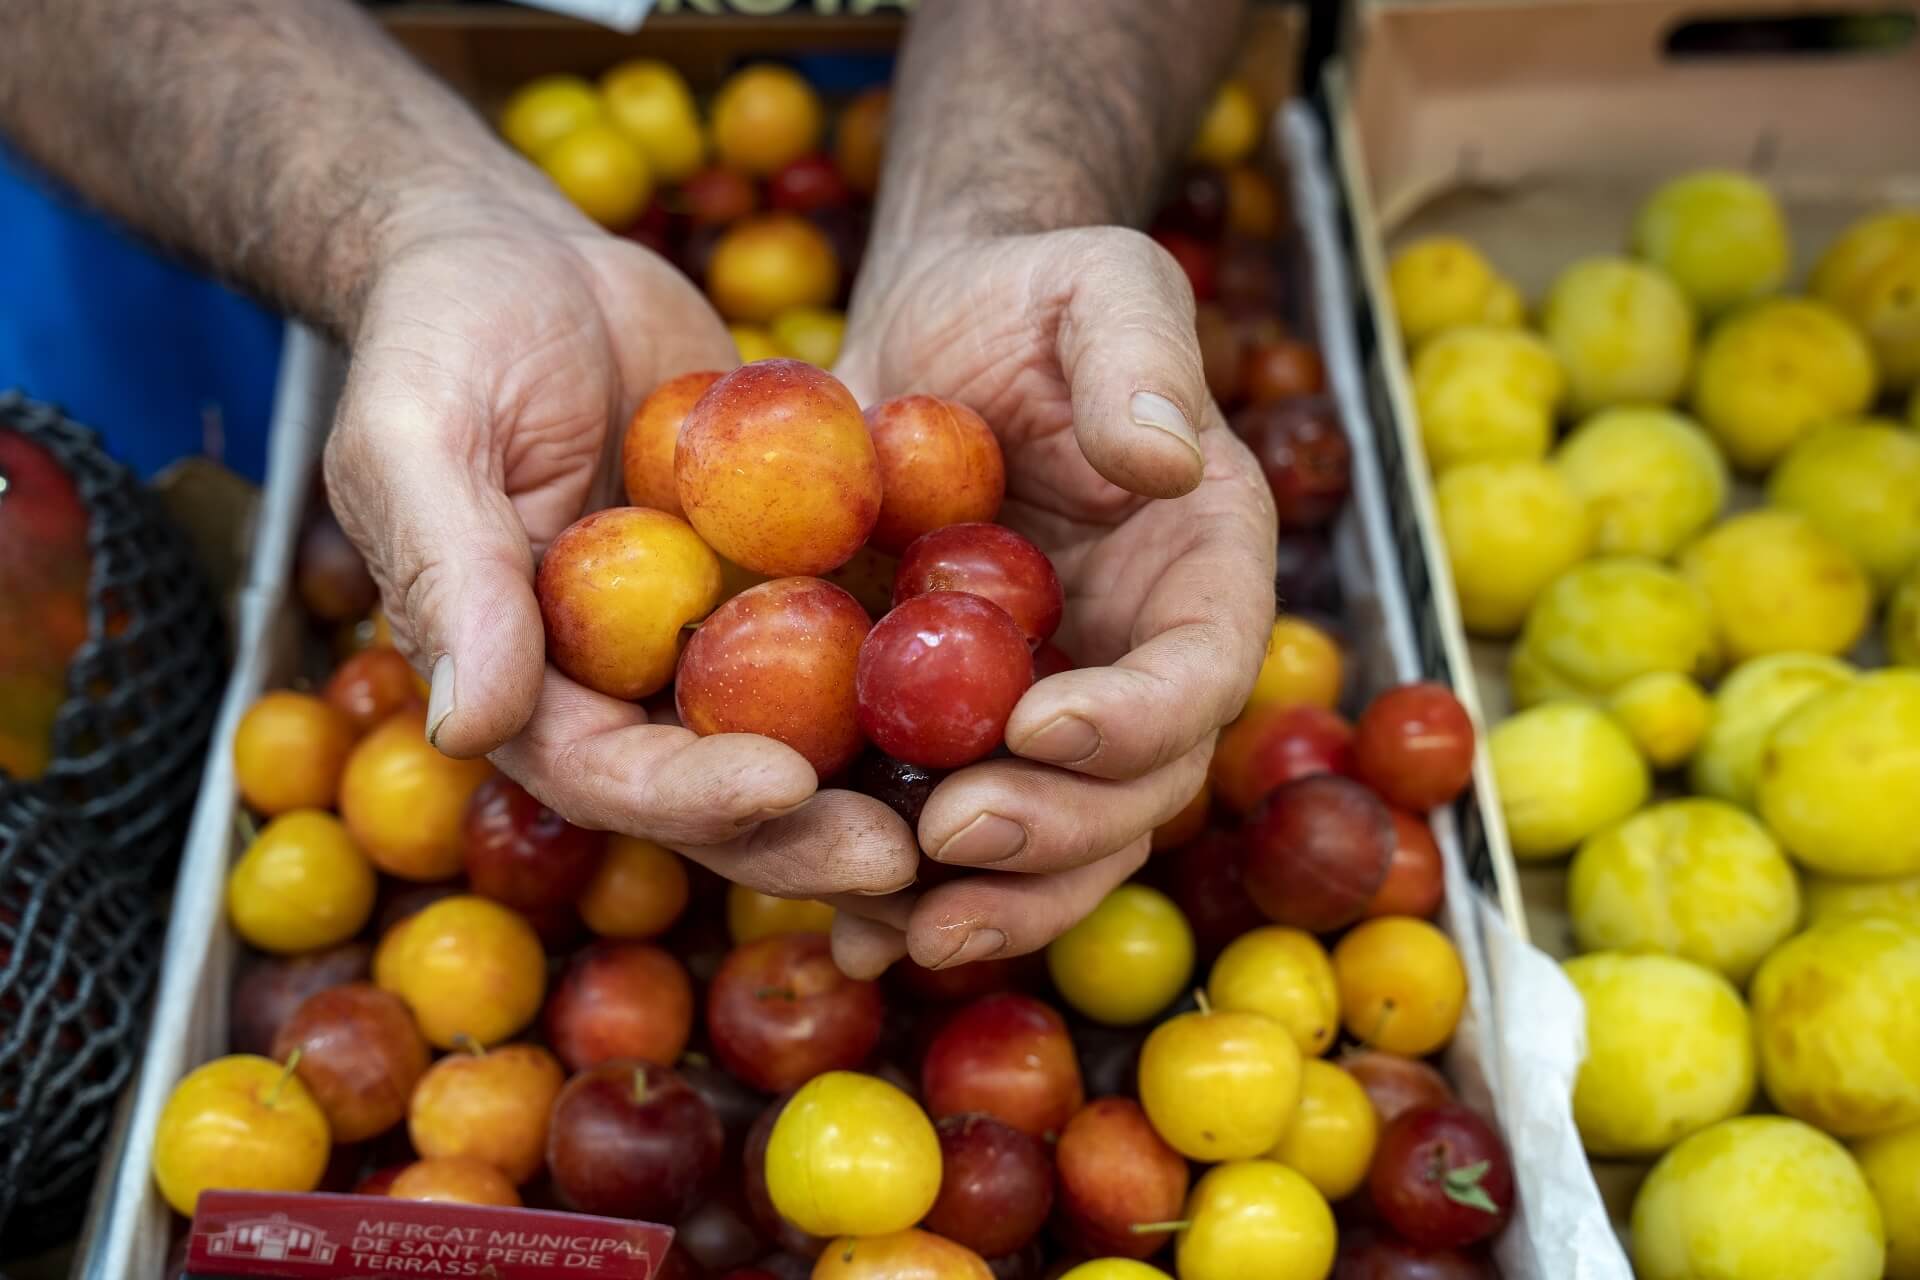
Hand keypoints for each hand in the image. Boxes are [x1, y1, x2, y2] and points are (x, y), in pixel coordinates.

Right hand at [324, 197, 918, 899]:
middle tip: (910, 846)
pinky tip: (1004, 675)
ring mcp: (707, 639)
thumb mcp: (420, 435)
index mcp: (527, 686)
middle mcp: (623, 685)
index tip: (785, 786)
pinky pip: (849, 633)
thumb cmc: (444, 336)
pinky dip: (914, 663)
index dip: (691, 797)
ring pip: (801, 734)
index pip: (608, 774)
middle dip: (809, 830)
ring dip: (880, 775)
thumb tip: (467, 726)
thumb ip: (447, 572)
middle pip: (718, 790)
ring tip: (979, 792)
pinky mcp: (779, 582)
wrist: (528, 259)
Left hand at [829, 227, 1277, 976]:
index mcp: (1205, 573)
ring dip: (987, 903)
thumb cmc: (1030, 294)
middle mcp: (1141, 664)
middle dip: (1053, 833)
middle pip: (1135, 795)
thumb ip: (1141, 356)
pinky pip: (954, 834)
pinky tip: (848, 924)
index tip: (1040, 726)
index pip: (1201, 673)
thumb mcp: (1097, 283)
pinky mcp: (961, 735)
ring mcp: (1054, 712)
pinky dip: (911, 890)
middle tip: (950, 832)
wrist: (934, 334)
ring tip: (894, 926)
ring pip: (1054, 846)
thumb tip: (1165, 458)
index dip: (1137, 719)